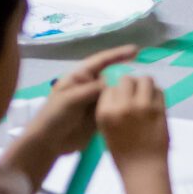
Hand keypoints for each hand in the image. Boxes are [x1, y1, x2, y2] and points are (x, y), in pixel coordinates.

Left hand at [3, 44, 135, 172]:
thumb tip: (115, 84)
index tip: (136, 51)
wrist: (49, 142)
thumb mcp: (71, 99)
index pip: (101, 61)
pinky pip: (114, 106)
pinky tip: (135, 106)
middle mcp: (89, 85)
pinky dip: (123, 105)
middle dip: (126, 74)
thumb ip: (93, 89)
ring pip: (115, 92)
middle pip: (111, 75)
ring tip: (143, 92)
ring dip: (126, 91)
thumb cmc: (54, 116)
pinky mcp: (99, 114)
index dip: (118, 54)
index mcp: (80, 76)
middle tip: (143, 78)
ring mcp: (94, 100)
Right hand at [97, 73, 168, 163]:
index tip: (120, 97)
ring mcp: (141, 107)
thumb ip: (110, 110)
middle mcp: (121, 107)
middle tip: (134, 94)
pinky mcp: (159, 110)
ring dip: (144, 85)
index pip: (109, 88)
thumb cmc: (124, 153)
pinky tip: (154, 103)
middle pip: (126, 79)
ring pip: (145, 79)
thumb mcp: (106, 130)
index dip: (115, 91)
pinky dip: (157, 93)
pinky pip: (159, 90)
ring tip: (145, 95)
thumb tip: (118, 90)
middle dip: (129, 85)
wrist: (143, 169)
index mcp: (105, 113)